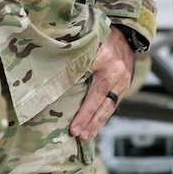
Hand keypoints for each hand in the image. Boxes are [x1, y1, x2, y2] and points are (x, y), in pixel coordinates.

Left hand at [70, 27, 134, 141]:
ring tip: (84, 135)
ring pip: (108, 104)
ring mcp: (122, 80)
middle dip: (87, 114)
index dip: (75, 90)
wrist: (126, 37)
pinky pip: (113, 106)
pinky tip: (93, 130)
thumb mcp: (88, 39)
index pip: (86, 75)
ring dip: (95, 122)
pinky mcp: (125, 88)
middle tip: (75, 131)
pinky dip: (102, 119)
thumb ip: (74, 52)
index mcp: (103, 54)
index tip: (62, 103)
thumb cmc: (100, 38)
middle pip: (99, 95)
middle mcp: (114, 68)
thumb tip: (46, 64)